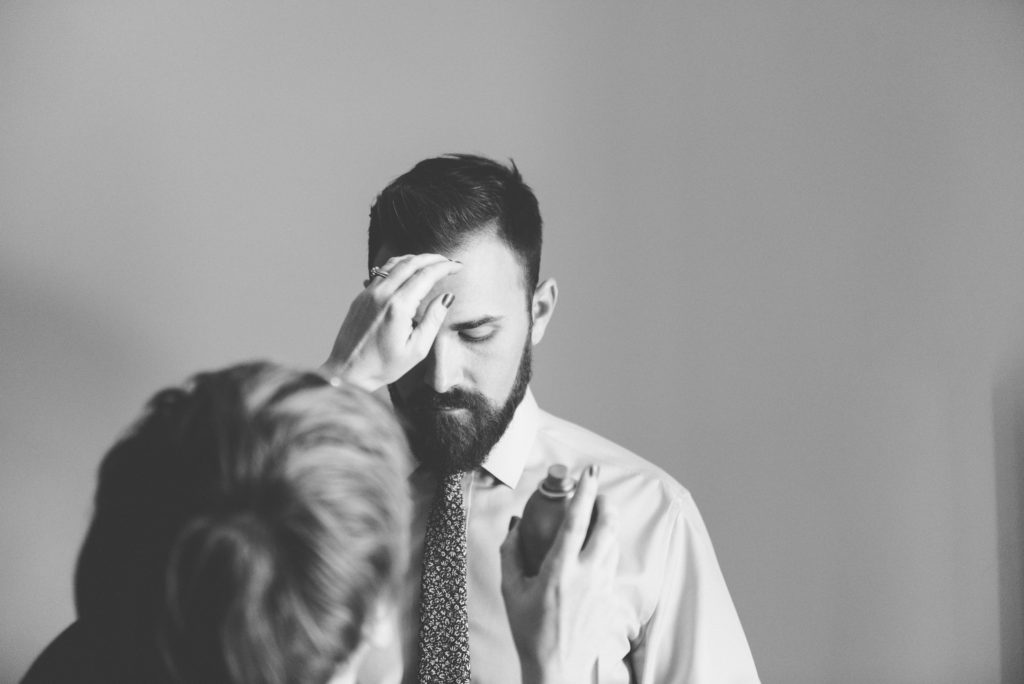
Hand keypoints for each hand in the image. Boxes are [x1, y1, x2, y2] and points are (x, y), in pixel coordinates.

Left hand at [322, 254, 461, 391]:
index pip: (426, 275)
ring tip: (430, 262)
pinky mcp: (361, 297)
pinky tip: (407, 271)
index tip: (458, 266)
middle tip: (448, 261)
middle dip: (433, 258)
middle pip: (411, 263)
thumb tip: (447, 297)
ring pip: (394, 263)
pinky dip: (399, 266)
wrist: (348, 372)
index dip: (445, 267)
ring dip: (415, 259)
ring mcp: (368, 293)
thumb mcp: (417, 349)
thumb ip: (433, 319)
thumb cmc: (384, 366)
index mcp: (398, 307)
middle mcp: (382, 294)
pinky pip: (382, 272)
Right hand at [500, 465, 619, 683]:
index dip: (584, 492)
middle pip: (608, 526)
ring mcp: (602, 587)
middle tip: (597, 491)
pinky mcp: (610, 598)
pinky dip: (607, 547)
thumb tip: (515, 525)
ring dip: (609, 523)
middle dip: (606, 502)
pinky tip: (596, 547)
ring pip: (614, 543)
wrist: (557, 669)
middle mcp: (586, 575)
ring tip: (598, 514)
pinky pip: (613, 563)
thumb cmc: (530, 632)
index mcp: (559, 570)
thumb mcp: (510, 591)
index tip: (588, 472)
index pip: (577, 521)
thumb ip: (510, 553)